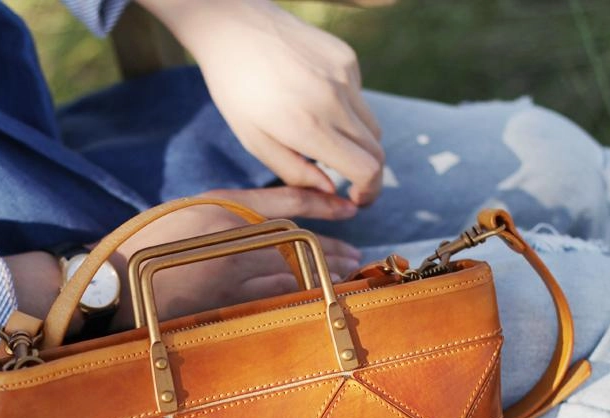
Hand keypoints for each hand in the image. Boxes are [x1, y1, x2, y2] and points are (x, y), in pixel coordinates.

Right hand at [110, 186, 363, 324]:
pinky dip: (300, 297)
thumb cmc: (154, 240)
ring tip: (345, 277)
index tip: (348, 210)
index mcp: (225, 208)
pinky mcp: (226, 303)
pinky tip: (317, 297)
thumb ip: (236, 209)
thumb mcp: (194, 209)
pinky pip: (274, 299)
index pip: (287, 203)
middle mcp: (233, 239)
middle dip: (331, 251)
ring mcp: (231, 273)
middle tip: (355, 257)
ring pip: (291, 273)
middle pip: (297, 244)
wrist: (120, 280)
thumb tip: (277, 216)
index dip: (322, 205)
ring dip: (322, 275)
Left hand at [139, 0, 383, 204]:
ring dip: (358, 145)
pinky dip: (346, 112)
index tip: (356, 200)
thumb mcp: (256, 142)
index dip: (369, 192)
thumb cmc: (237, 91)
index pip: (367, 170)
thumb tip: (332, 192)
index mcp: (309, 126)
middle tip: (350, 185)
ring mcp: (345, 75)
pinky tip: (315, 102)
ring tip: (326, 143)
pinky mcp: (347, 57)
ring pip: (372, 127)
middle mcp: (334, 100)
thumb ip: (296, 173)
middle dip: (368, 175)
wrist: (233, 25)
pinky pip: (359, 99)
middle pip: (376, 152)